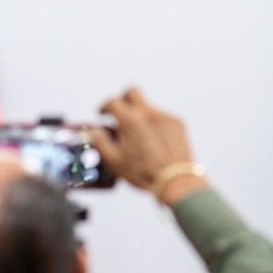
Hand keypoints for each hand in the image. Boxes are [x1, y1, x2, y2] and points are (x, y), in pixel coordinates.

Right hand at [90, 88, 205, 202]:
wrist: (175, 180)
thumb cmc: (145, 173)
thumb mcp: (114, 161)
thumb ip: (100, 142)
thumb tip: (95, 131)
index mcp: (130, 120)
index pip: (112, 102)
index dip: (104, 106)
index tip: (102, 113)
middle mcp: (148, 113)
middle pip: (132, 92)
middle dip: (122, 99)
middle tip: (119, 112)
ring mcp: (165, 117)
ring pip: (148, 107)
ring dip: (140, 116)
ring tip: (138, 137)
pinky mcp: (177, 123)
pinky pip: (162, 117)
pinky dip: (155, 124)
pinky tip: (154, 141)